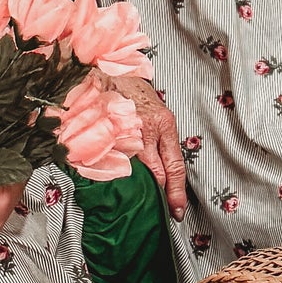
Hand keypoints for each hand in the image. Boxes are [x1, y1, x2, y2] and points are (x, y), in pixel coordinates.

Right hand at [107, 73, 187, 217]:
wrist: (108, 71)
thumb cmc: (133, 91)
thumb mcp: (156, 111)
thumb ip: (160, 139)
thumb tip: (163, 171)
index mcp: (163, 124)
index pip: (174, 165)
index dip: (176, 191)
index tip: (177, 209)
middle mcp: (146, 129)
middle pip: (155, 173)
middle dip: (158, 194)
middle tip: (159, 211)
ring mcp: (124, 133)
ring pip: (134, 171)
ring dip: (135, 187)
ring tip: (135, 199)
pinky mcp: (104, 135)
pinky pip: (111, 162)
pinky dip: (113, 174)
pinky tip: (112, 181)